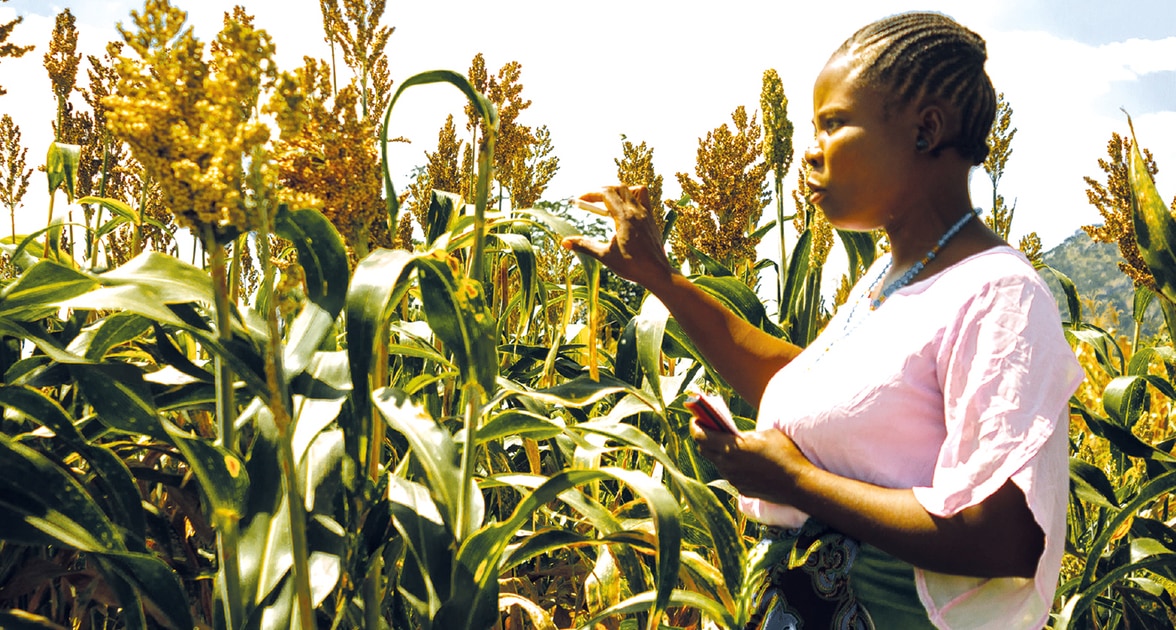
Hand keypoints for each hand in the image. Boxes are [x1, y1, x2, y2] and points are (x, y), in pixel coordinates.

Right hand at [561, 185, 675, 292]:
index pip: (606, 193)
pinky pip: (644, 199)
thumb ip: (585, 246)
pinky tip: (625, 211)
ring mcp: (647, 214)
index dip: (591, 194)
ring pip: (635, 189)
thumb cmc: (633, 266)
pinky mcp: (652, 220)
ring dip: (619, 191)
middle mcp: (637, 212)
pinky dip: (633, 198)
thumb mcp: (605, 256)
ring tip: (609, 203)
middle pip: (619, 188)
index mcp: (625, 218)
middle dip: (602, 191)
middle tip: (591, 201)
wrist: (657, 274)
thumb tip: (565, 242)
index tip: (580, 201)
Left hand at [690, 420, 813, 502]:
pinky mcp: (741, 489)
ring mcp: (733, 478)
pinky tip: (743, 460)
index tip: (697, 418)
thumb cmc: (785, 453)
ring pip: (717, 463)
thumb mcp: (765, 434)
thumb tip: (738, 435)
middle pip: (704, 449)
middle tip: (710, 427)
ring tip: (727, 443)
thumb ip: (746, 434)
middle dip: (704, 437)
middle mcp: (727, 464)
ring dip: (718, 452)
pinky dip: (731, 465)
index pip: (700, 435)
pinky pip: (730, 474)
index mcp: (730, 447)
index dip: (695, 424)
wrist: (798, 483)